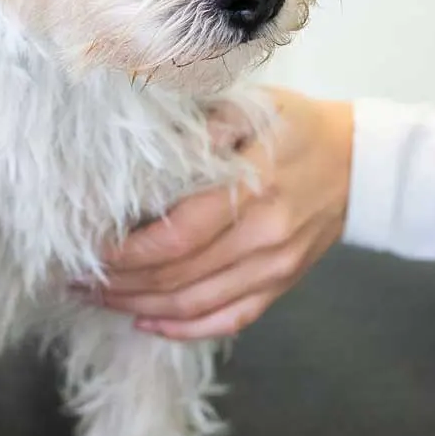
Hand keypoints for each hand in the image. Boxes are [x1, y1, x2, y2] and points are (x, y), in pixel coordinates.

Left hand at [89, 90, 353, 339]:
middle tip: (75, 279)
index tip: (87, 250)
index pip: (177, 238)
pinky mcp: (281, 284)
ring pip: (196, 306)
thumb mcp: (254, 107)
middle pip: (178, 278)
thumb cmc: (295, 127)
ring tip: (98, 299)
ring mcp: (274, 267)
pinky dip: (185, 329)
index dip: (127, 253)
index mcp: (252, 190)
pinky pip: (229, 320)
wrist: (358, 161)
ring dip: (139, 309)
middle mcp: (264, 237)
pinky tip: (148, 323)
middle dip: (120, 284)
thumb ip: (205, 124)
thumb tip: (149, 145)